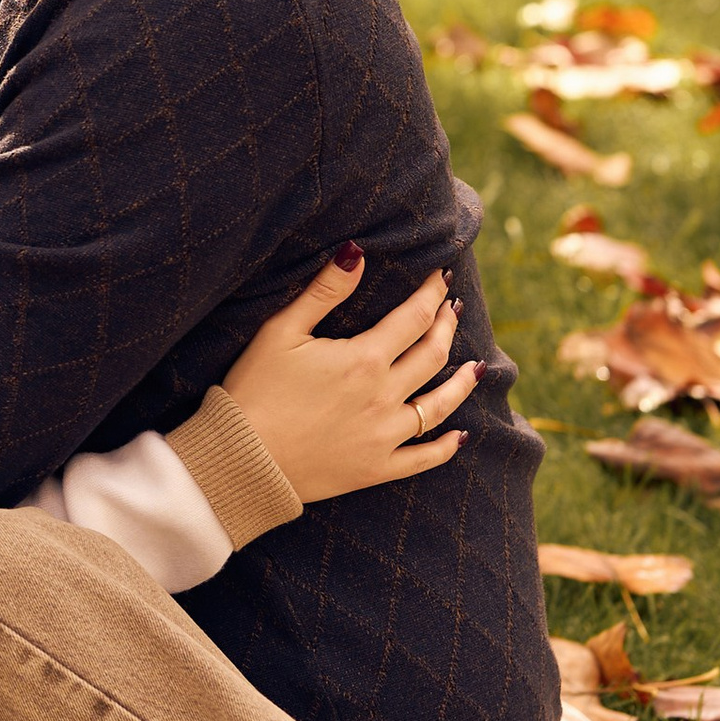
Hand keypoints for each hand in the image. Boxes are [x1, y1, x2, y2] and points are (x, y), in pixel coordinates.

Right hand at [218, 258, 476, 504]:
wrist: (243, 459)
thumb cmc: (255, 388)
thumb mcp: (281, 330)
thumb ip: (324, 291)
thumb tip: (357, 251)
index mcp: (364, 359)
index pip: (413, 317)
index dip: (431, 294)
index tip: (442, 278)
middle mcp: (384, 396)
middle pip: (432, 355)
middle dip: (446, 327)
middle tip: (452, 311)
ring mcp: (384, 436)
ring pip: (439, 406)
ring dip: (462, 383)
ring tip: (476, 367)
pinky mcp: (377, 468)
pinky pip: (424, 458)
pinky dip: (446, 446)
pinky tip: (459, 436)